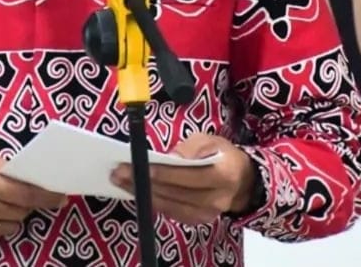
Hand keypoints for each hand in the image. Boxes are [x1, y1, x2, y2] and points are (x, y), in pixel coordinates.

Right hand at [0, 153, 65, 247]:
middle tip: (28, 196)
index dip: (46, 196)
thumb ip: (4, 170)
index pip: (25, 192)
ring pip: (10, 225)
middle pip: (21, 210)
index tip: (62, 197)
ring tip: (0, 203)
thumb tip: (33, 180)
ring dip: (13, 215)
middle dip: (29, 203)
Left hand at [110, 134, 256, 225]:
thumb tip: (168, 156)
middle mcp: (217, 199)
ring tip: (121, 181)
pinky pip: (171, 212)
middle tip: (120, 172)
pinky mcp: (197, 220)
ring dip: (142, 193)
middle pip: (176, 193)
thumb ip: (191, 147)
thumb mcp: (210, 141)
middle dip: (145, 182)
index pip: (189, 176)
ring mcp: (207, 213)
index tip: (142, 166)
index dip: (165, 173)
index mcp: (223, 175)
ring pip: (170, 205)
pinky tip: (135, 191)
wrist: (241, 181)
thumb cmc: (222, 155)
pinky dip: (152, 201)